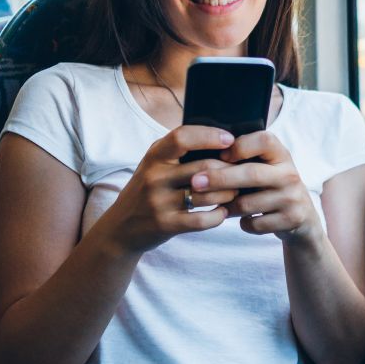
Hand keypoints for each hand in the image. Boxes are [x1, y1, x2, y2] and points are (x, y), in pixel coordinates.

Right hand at [100, 125, 239, 252]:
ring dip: (228, 193)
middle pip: (204, 167)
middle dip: (229, 170)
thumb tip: (220, 136)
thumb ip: (178, 151)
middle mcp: (154, 177)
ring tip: (235, 192)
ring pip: (207, 194)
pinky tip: (223, 212)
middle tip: (243, 172)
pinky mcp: (165, 224)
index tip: (230, 139)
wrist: (121, 227)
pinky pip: (202, 219)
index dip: (209, 136)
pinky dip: (218, 215)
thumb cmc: (147, 190)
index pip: (182, 137)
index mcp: (154, 156)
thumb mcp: (154, 165)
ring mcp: (158, 202)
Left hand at [199, 130, 322, 243]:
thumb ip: (245, 159)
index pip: (264, 140)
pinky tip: (244, 220)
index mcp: (281, 155)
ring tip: (220, 205)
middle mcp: (290, 174)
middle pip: (251, 173)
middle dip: (220, 178)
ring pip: (247, 204)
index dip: (240, 146)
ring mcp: (292, 198)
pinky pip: (254, 224)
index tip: (221, 154)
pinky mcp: (291, 219)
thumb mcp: (266, 168)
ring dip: (228, 207)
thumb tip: (202, 152)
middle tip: (195, 183)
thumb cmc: (271, 187)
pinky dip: (243, 224)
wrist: (302, 218)